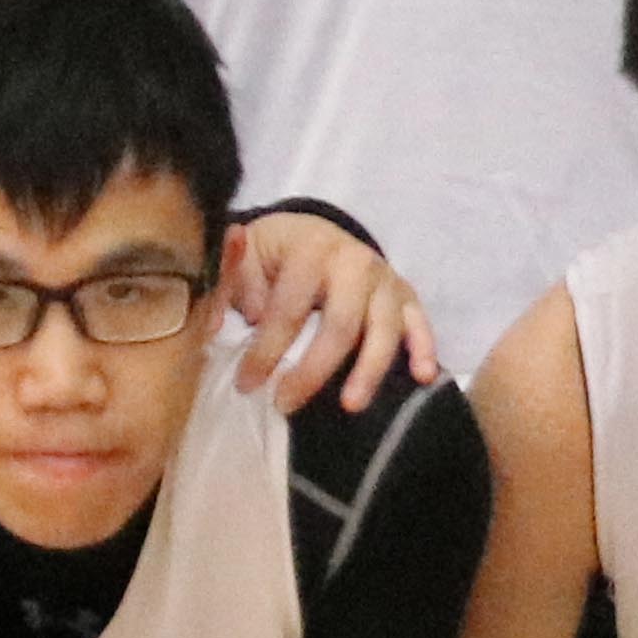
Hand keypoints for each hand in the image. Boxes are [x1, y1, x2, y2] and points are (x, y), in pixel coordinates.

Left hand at [220, 210, 438, 411]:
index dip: (266, 351)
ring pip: (385, 329)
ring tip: (351, 406)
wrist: (313, 232)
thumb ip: (224, 285)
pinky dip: (425, 348)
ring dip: (369, 370)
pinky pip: (421, 323)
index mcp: (310, 248)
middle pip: (341, 324)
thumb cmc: (273, 254)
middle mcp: (354, 261)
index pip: (288, 309)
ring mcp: (384, 279)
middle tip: (285, 404)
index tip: (247, 384)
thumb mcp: (242, 257)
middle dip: (313, 370)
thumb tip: (212, 325)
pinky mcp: (406, 294)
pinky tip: (423, 376)